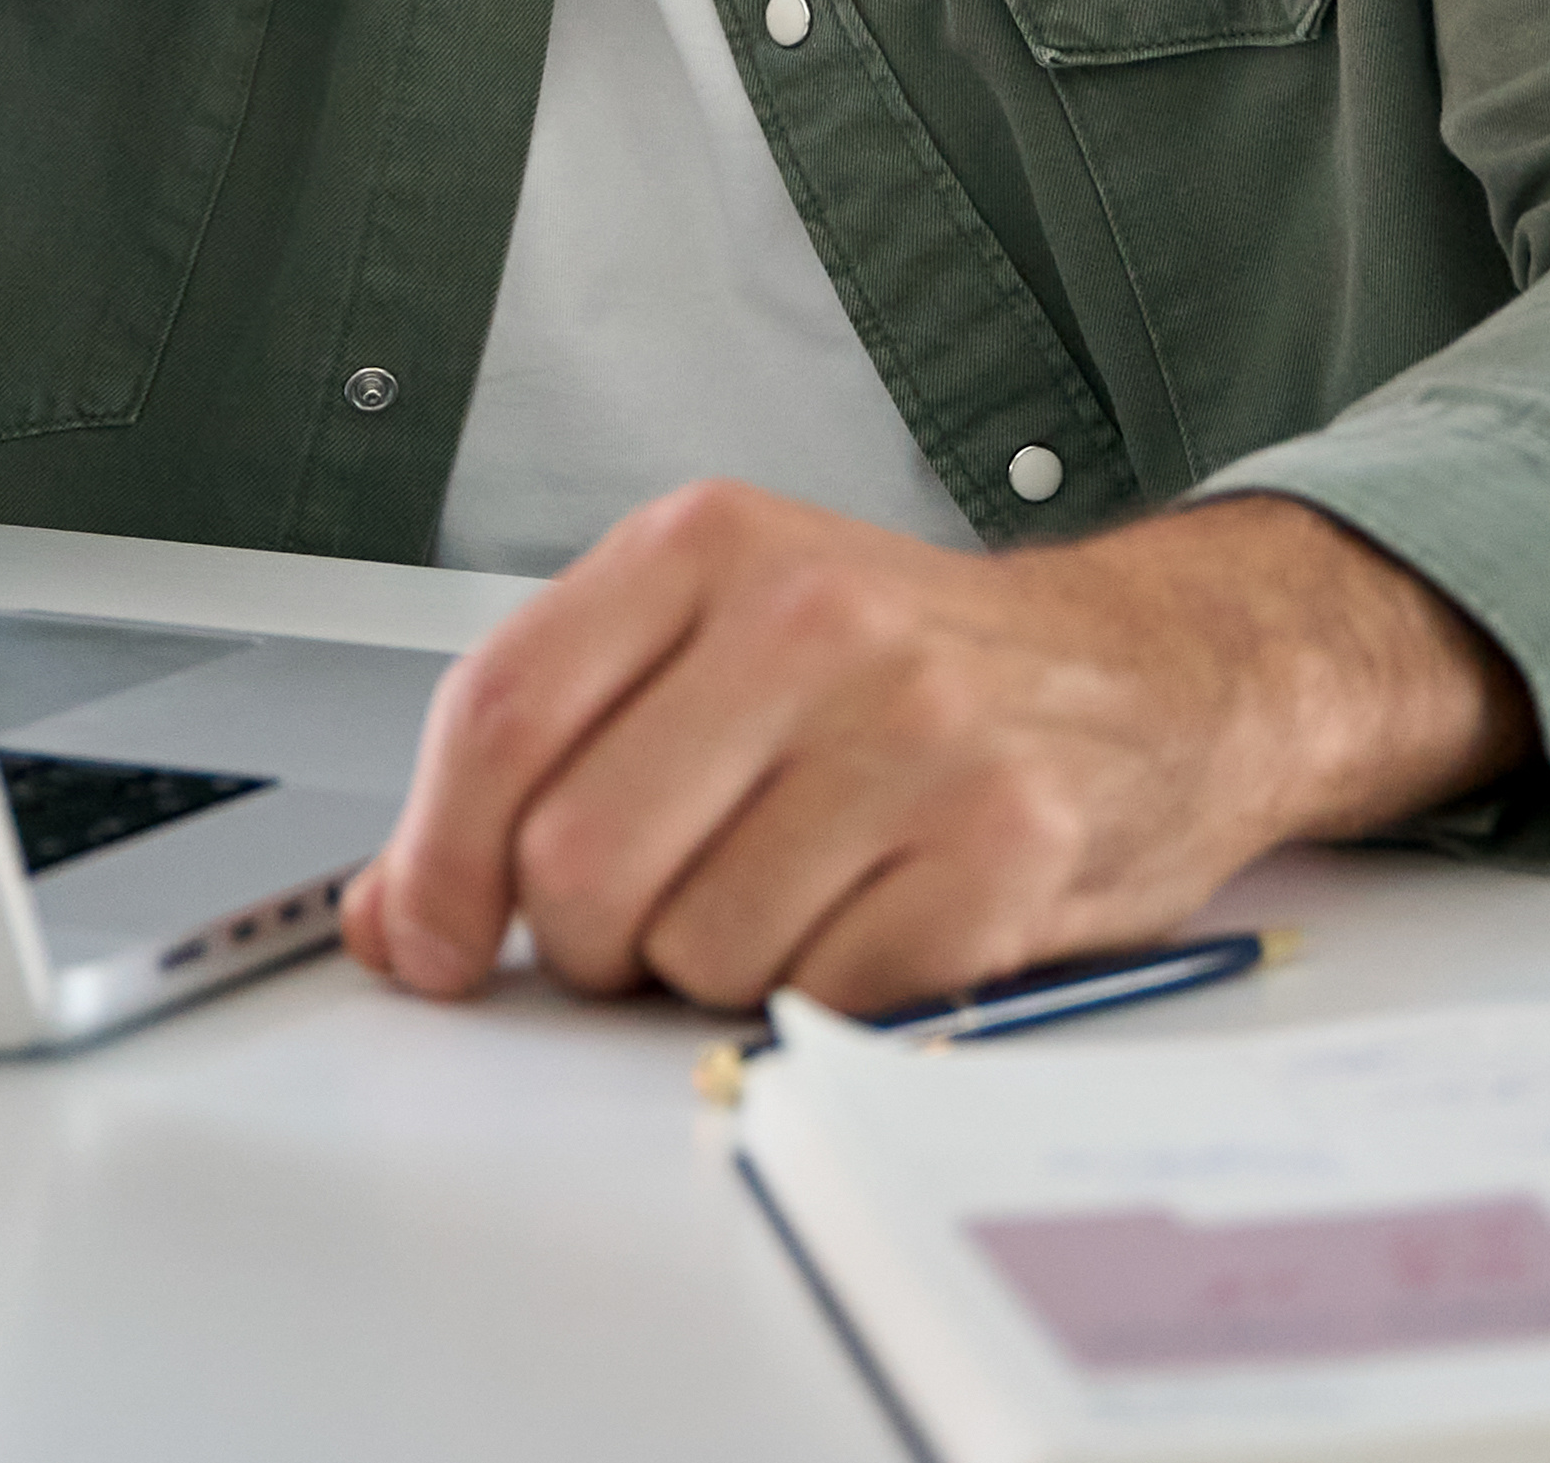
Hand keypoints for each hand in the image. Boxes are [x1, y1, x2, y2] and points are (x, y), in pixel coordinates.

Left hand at [339, 487, 1526, 1014]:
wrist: (1158, 674)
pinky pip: (820, 1001)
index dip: (436, 857)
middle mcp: (809, 617)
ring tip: (800, 893)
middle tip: (657, 919)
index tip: (428, 937)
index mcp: (708, 545)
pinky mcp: (1002, 843)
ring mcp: (914, 727)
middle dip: (588, 937)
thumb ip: (548, 757)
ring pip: (693, 949)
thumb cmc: (915, 673)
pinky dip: (825, 1003)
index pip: (501, 713)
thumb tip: (391, 914)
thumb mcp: (715, 649)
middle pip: (578, 856)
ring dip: (719, 970)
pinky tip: (881, 923)